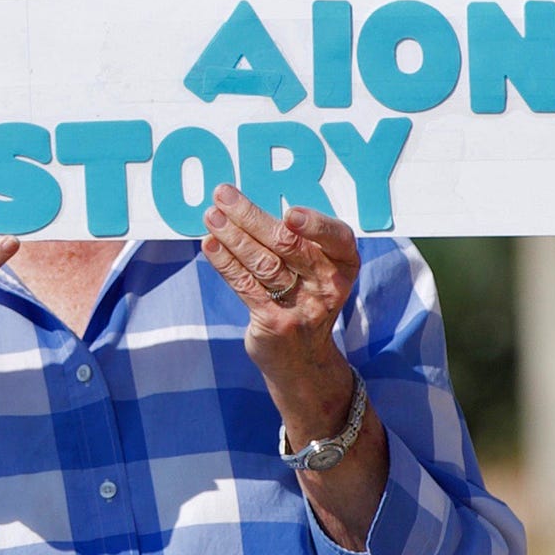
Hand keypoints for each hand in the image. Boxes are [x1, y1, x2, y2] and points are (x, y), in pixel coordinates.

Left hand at [200, 184, 359, 361]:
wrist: (304, 360)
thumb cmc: (305, 297)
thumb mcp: (318, 271)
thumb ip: (297, 241)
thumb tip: (246, 204)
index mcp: (345, 263)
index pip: (337, 238)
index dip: (314, 225)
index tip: (288, 213)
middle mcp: (328, 284)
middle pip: (287, 244)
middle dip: (250, 216)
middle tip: (223, 194)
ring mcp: (302, 306)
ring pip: (262, 262)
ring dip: (232, 235)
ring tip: (211, 215)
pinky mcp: (274, 322)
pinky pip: (245, 285)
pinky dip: (225, 262)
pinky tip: (210, 244)